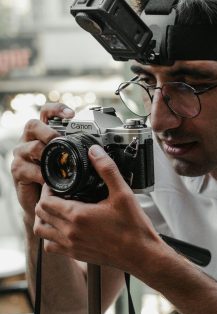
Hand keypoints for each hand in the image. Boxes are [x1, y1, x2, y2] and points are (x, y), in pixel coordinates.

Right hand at [11, 103, 74, 222]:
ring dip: (46, 153)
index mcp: (44, 134)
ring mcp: (23, 155)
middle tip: (61, 141)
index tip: (71, 114)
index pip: (46, 113)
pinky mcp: (18, 170)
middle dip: (49, 132)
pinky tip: (50, 179)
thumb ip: (79, 154)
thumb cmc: (60, 180)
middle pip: (33, 125)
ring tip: (58, 161)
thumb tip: (101, 151)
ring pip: (31, 146)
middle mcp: (31, 140)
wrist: (46, 204)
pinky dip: (40, 174)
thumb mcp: (70, 163)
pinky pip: (26, 168)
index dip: (57, 110)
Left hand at [34, 145, 166, 274]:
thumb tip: (95, 152)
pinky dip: (51, 236)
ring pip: (42, 231)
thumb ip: (107, 170)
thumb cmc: (134, 228)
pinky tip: (65, 228)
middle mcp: (70, 232)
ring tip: (57, 211)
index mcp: (78, 215)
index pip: (45, 201)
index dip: (47, 189)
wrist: (141, 255)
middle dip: (45, 201)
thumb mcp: (123, 193)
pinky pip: (51, 246)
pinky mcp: (76, 254)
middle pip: (40, 214)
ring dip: (44, 219)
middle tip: (58, 194)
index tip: (57, 184)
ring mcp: (71, 245)